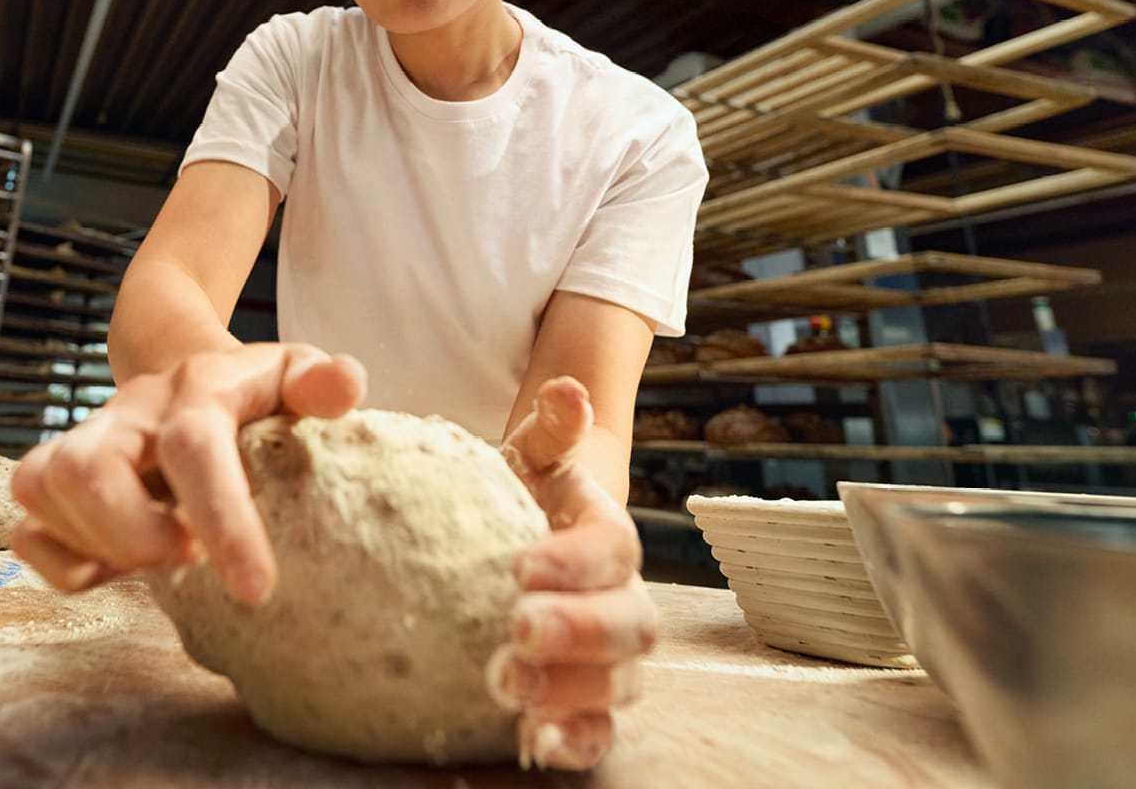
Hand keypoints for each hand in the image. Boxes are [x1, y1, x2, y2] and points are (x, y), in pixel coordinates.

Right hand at [9, 343, 364, 603]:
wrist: (186, 369)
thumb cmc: (254, 392)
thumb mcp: (297, 377)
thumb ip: (323, 383)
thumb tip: (345, 386)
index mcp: (196, 390)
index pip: (193, 447)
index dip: (221, 520)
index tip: (256, 589)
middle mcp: (129, 412)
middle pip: (85, 467)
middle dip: (132, 535)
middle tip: (186, 560)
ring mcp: (84, 441)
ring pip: (42, 488)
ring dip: (98, 545)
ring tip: (158, 559)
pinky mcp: (56, 481)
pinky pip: (26, 529)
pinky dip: (62, 564)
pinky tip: (115, 568)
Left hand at [489, 377, 656, 770]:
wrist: (516, 535)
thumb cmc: (518, 493)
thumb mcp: (531, 455)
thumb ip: (550, 428)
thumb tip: (567, 391)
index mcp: (609, 536)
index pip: (612, 549)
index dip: (575, 562)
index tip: (519, 568)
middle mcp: (622, 600)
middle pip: (630, 625)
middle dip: (578, 632)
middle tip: (517, 630)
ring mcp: (608, 659)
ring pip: (619, 685)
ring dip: (571, 690)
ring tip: (506, 684)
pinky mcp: (584, 703)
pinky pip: (598, 732)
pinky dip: (576, 742)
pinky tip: (535, 743)